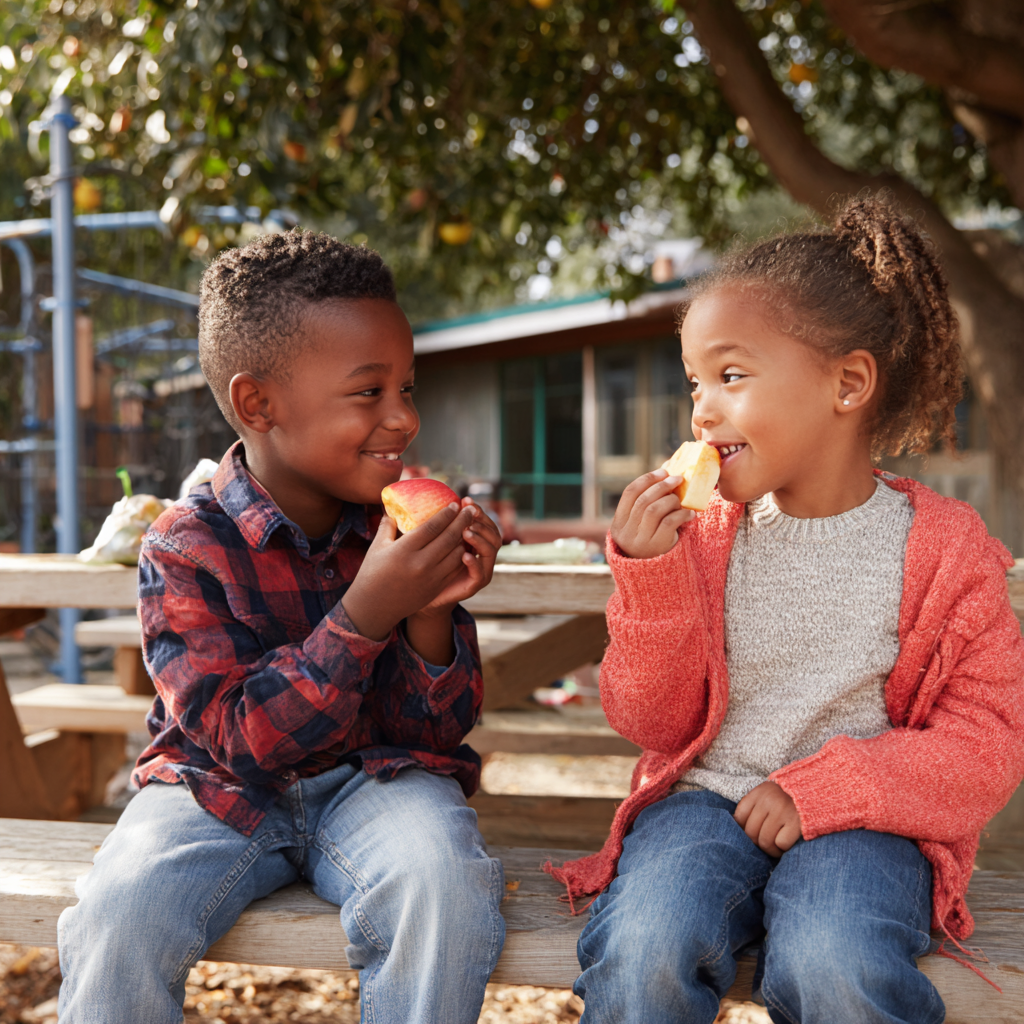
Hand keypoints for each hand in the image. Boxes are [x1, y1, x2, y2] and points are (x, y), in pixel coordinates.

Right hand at [342, 501, 477, 641]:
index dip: (446, 514)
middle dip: (462, 521)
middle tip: (470, 509)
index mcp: (404, 550)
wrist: (374, 607)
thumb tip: (393, 506)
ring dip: (464, 538)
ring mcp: (430, 577)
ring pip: (456, 553)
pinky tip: (464, 546)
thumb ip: (388, 525)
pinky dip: (462, 555)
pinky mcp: (436, 588)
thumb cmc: (372, 573)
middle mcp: (420, 563)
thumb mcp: (377, 547)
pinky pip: (455, 568)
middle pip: (448, 537)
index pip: (432, 527)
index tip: (455, 504)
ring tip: (469, 526)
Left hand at [417, 498, 501, 613]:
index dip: (476, 510)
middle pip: (493, 532)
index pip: (483, 521)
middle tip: (469, 513)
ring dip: (480, 538)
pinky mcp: (475, 585)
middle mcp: (480, 553)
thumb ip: (427, 523)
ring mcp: (480, 569)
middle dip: (481, 520)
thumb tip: (406, 500)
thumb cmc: (422, 564)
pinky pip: (480, 573)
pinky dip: (474, 563)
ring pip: (491, 549)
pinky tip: (464, 555)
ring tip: (466, 532)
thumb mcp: (426, 540)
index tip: (464, 500)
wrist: (421, 594)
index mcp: (473, 540)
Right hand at [610, 468, 694, 557]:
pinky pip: (669, 523)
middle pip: (643, 500)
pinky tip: (690, 514)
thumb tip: (667, 471)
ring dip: (671, 500)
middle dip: (662, 486)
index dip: (646, 479)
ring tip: (680, 500)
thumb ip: (647, 503)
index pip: (629, 493)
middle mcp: (626, 532)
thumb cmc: (649, 541)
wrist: (654, 574)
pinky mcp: (657, 546)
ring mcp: (640, 541)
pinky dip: (682, 514)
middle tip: (677, 479)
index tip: (662, 472)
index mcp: (618, 523)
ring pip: (655, 510)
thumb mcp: (640, 525)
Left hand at [734, 781, 802, 857]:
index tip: (753, 834)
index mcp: (759, 793)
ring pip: (765, 841)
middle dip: (757, 843)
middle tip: (766, 843)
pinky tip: (787, 843)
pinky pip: (781, 844)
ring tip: (776, 846)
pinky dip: (783, 848)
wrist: (816, 790)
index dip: (743, 831)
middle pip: (751, 833)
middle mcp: (768, 800)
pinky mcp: (796, 823)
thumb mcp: (768, 795)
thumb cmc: (788, 798)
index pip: (739, 818)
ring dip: (770, 849)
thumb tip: (738, 830)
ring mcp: (782, 811)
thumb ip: (753, 808)